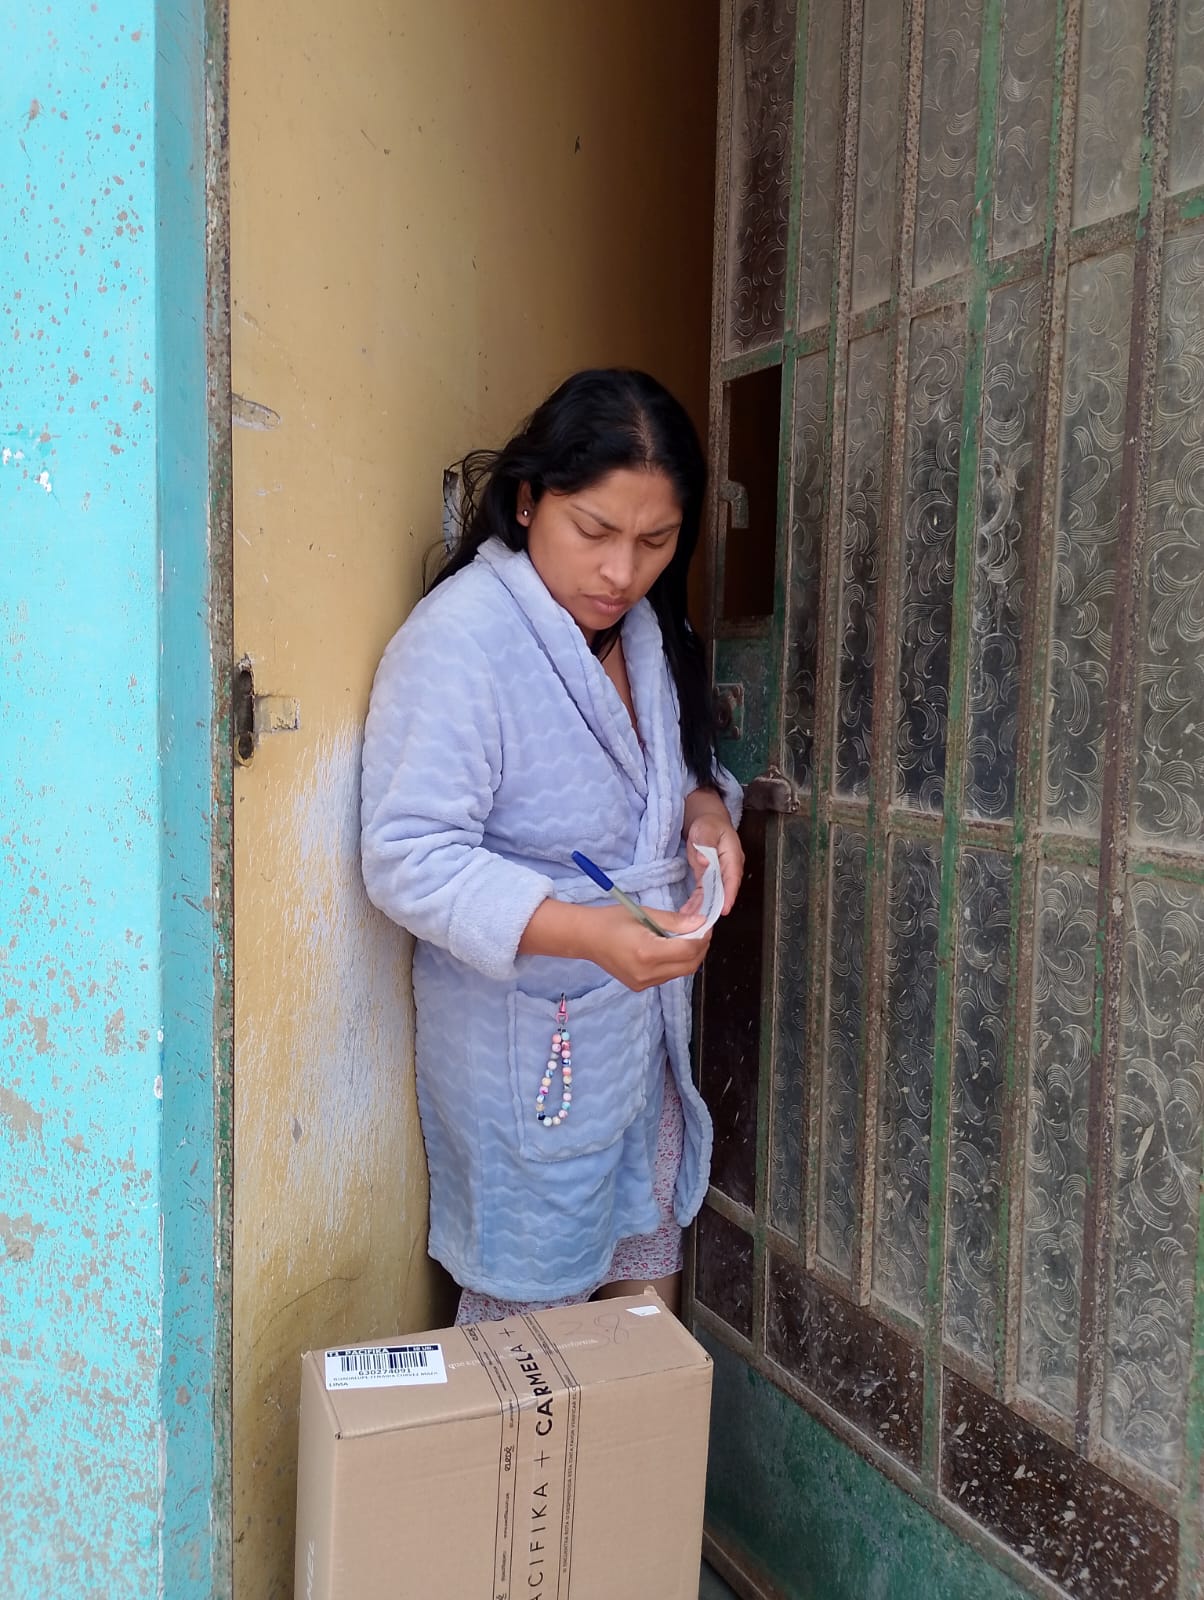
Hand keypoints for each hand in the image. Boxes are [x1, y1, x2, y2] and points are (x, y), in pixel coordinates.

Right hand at [589, 904, 711, 992]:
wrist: (586, 938)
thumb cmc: (611, 921)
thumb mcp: (644, 913)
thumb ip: (675, 921)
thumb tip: (700, 923)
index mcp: (647, 952)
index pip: (688, 949)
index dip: (702, 937)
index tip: (706, 924)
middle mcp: (647, 973)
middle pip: (690, 965)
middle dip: (700, 948)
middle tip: (701, 931)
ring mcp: (644, 983)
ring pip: (681, 972)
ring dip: (690, 956)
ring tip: (686, 938)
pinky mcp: (641, 986)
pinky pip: (668, 976)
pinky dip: (676, 963)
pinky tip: (670, 949)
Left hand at [682, 795, 743, 915]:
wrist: (706, 822)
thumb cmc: (709, 824)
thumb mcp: (706, 829)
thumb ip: (706, 843)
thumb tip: (705, 860)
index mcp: (732, 857)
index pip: (732, 878)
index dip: (729, 894)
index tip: (724, 908)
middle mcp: (727, 869)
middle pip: (722, 891)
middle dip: (713, 907)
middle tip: (703, 921)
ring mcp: (717, 875)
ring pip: (711, 895)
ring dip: (702, 908)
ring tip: (690, 920)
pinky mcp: (707, 878)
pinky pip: (702, 893)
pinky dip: (695, 904)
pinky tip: (687, 912)